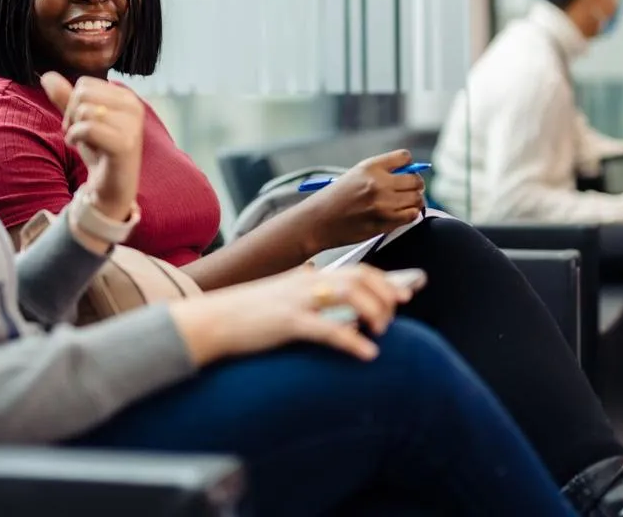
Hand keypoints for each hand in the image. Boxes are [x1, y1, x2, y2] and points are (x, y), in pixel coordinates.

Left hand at [41, 72, 143, 221]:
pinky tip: (81, 148)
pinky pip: (88, 128)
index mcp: (127, 97)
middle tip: (80, 134)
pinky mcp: (125, 144)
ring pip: (84, 110)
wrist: (111, 187)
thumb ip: (66, 98)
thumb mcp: (80, 121)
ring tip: (84, 143)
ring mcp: (133, 125)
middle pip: (83, 93)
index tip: (82, 124)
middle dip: (72, 114)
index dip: (74, 103)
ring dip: (74, 129)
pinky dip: (76, 137)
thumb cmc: (99, 152)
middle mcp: (134, 107)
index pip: (85, 83)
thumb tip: (48, 76)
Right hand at [171, 264, 421, 366]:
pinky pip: (328, 330)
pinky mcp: (288, 322)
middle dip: (385, 294)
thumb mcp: (282, 296)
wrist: (212, 319)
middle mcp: (307, 282)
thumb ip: (307, 292)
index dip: (386, 280)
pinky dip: (352, 340)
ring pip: (350, 295)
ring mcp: (298, 300)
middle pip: (360, 277)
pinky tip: (368, 353)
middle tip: (396, 314)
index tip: (410, 288)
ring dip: (374, 311)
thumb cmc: (248, 312)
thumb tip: (332, 298)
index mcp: (308, 276)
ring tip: (384, 331)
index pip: (357, 270)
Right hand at [299, 149, 424, 251]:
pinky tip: (401, 213)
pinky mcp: (385, 223)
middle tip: (411, 189)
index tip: (406, 170)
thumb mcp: (355, 175)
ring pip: (417, 199)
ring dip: (415, 200)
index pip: (405, 157)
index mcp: (370, 167)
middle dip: (416, 184)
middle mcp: (379, 183)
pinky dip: (410, 214)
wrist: (318, 221)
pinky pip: (411, 216)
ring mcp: (383, 204)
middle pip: (415, 180)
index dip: (409, 164)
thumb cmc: (334, 199)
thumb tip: (408, 172)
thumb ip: (380, 172)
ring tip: (406, 202)